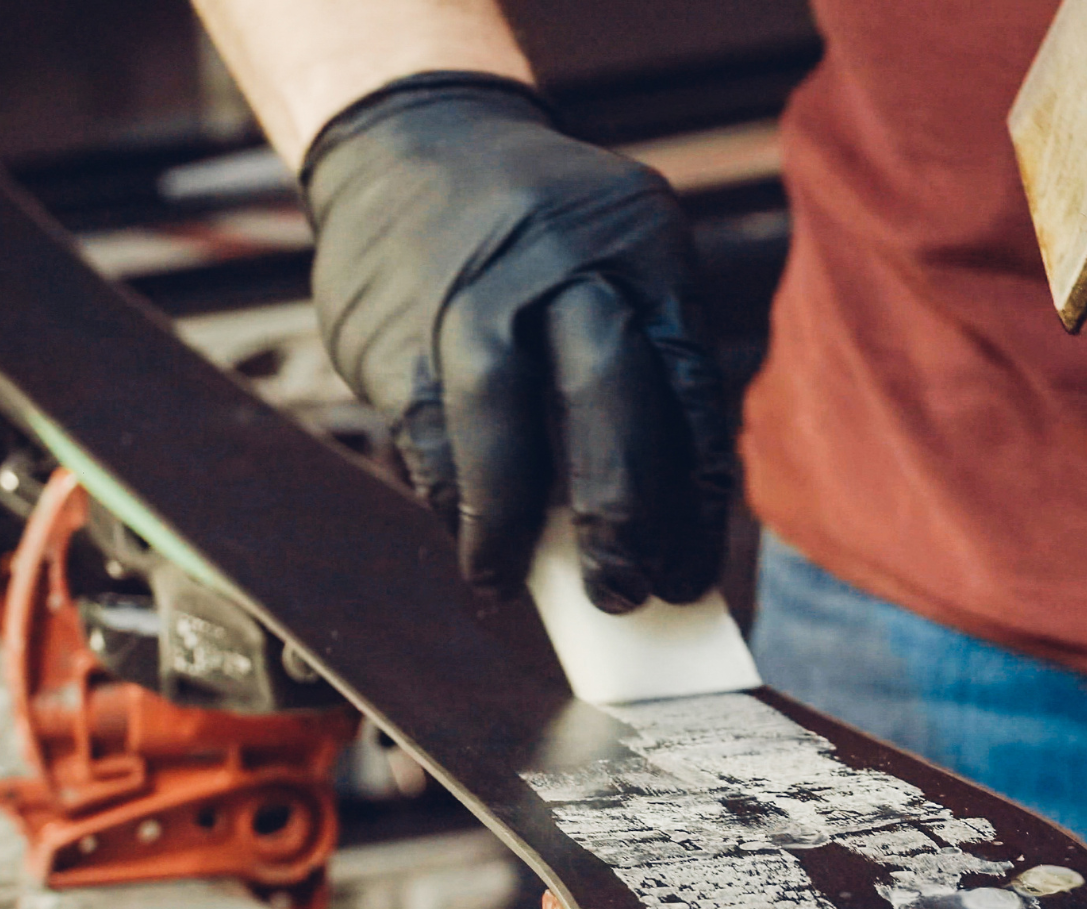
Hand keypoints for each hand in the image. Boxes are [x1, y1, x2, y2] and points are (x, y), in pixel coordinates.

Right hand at [300, 72, 732, 610]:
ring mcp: (474, 295)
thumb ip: (644, 379)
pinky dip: (449, 500)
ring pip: (502, 432)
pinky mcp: (394, 327)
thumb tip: (654, 535)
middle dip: (621, 517)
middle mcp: (566, 267)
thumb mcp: (622, 265)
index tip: (688, 574)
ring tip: (511, 584)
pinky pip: (428, 437)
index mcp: (645, 256)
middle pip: (608, 403)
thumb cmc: (547, 240)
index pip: (689, 394)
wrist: (417, 140)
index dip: (693, 502)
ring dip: (510, 531)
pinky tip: (467, 535)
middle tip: (623, 592)